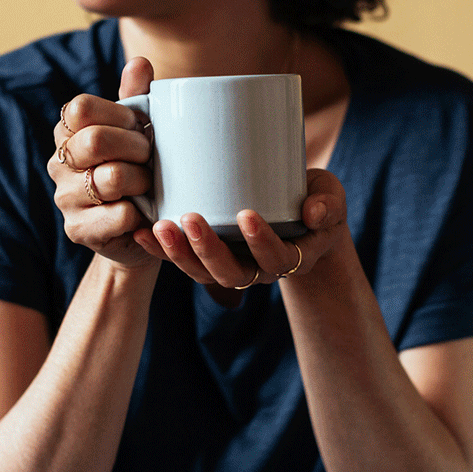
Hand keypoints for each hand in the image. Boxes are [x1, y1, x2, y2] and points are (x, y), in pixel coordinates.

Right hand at [48, 57, 157, 269]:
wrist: (141, 228)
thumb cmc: (137, 169)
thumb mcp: (136, 130)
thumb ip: (135, 96)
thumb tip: (140, 63)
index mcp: (67, 131)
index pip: (81, 108)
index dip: (119, 115)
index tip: (139, 126)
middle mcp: (58, 163)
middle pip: (95, 140)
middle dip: (135, 147)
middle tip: (150, 157)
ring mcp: (65, 199)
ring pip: (111, 178)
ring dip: (142, 181)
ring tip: (149, 185)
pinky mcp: (79, 231)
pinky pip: (120, 215)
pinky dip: (142, 213)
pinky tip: (144, 212)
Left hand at [133, 168, 347, 288]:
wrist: (302, 217)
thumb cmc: (316, 201)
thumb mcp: (331, 198)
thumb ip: (328, 204)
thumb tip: (315, 212)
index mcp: (291, 257)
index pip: (277, 260)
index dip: (261, 243)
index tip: (248, 215)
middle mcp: (258, 270)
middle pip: (231, 273)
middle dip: (209, 249)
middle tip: (191, 218)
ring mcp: (231, 265)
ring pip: (202, 273)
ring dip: (178, 253)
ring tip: (159, 226)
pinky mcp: (208, 257)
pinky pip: (182, 261)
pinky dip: (160, 250)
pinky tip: (140, 232)